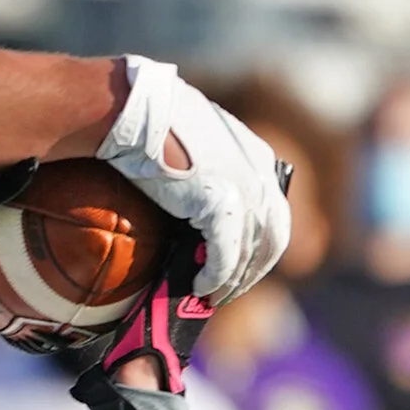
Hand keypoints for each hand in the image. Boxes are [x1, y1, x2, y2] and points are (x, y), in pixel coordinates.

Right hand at [98, 60, 289, 306]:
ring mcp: (244, 191)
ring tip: (210, 297)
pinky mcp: (219, 206)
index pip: (274, 216)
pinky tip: (201, 288)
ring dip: (231, 282)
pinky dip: (215, 277)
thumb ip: (213, 171)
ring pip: (248, 254)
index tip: (241, 268)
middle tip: (227, 292)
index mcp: (258, 158)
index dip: (260, 248)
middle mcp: (260, 175)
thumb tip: (201, 205)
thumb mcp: (200, 142)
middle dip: (251, 272)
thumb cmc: (154, 123)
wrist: (135, 113)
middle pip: (272, 241)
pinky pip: (225, 257)